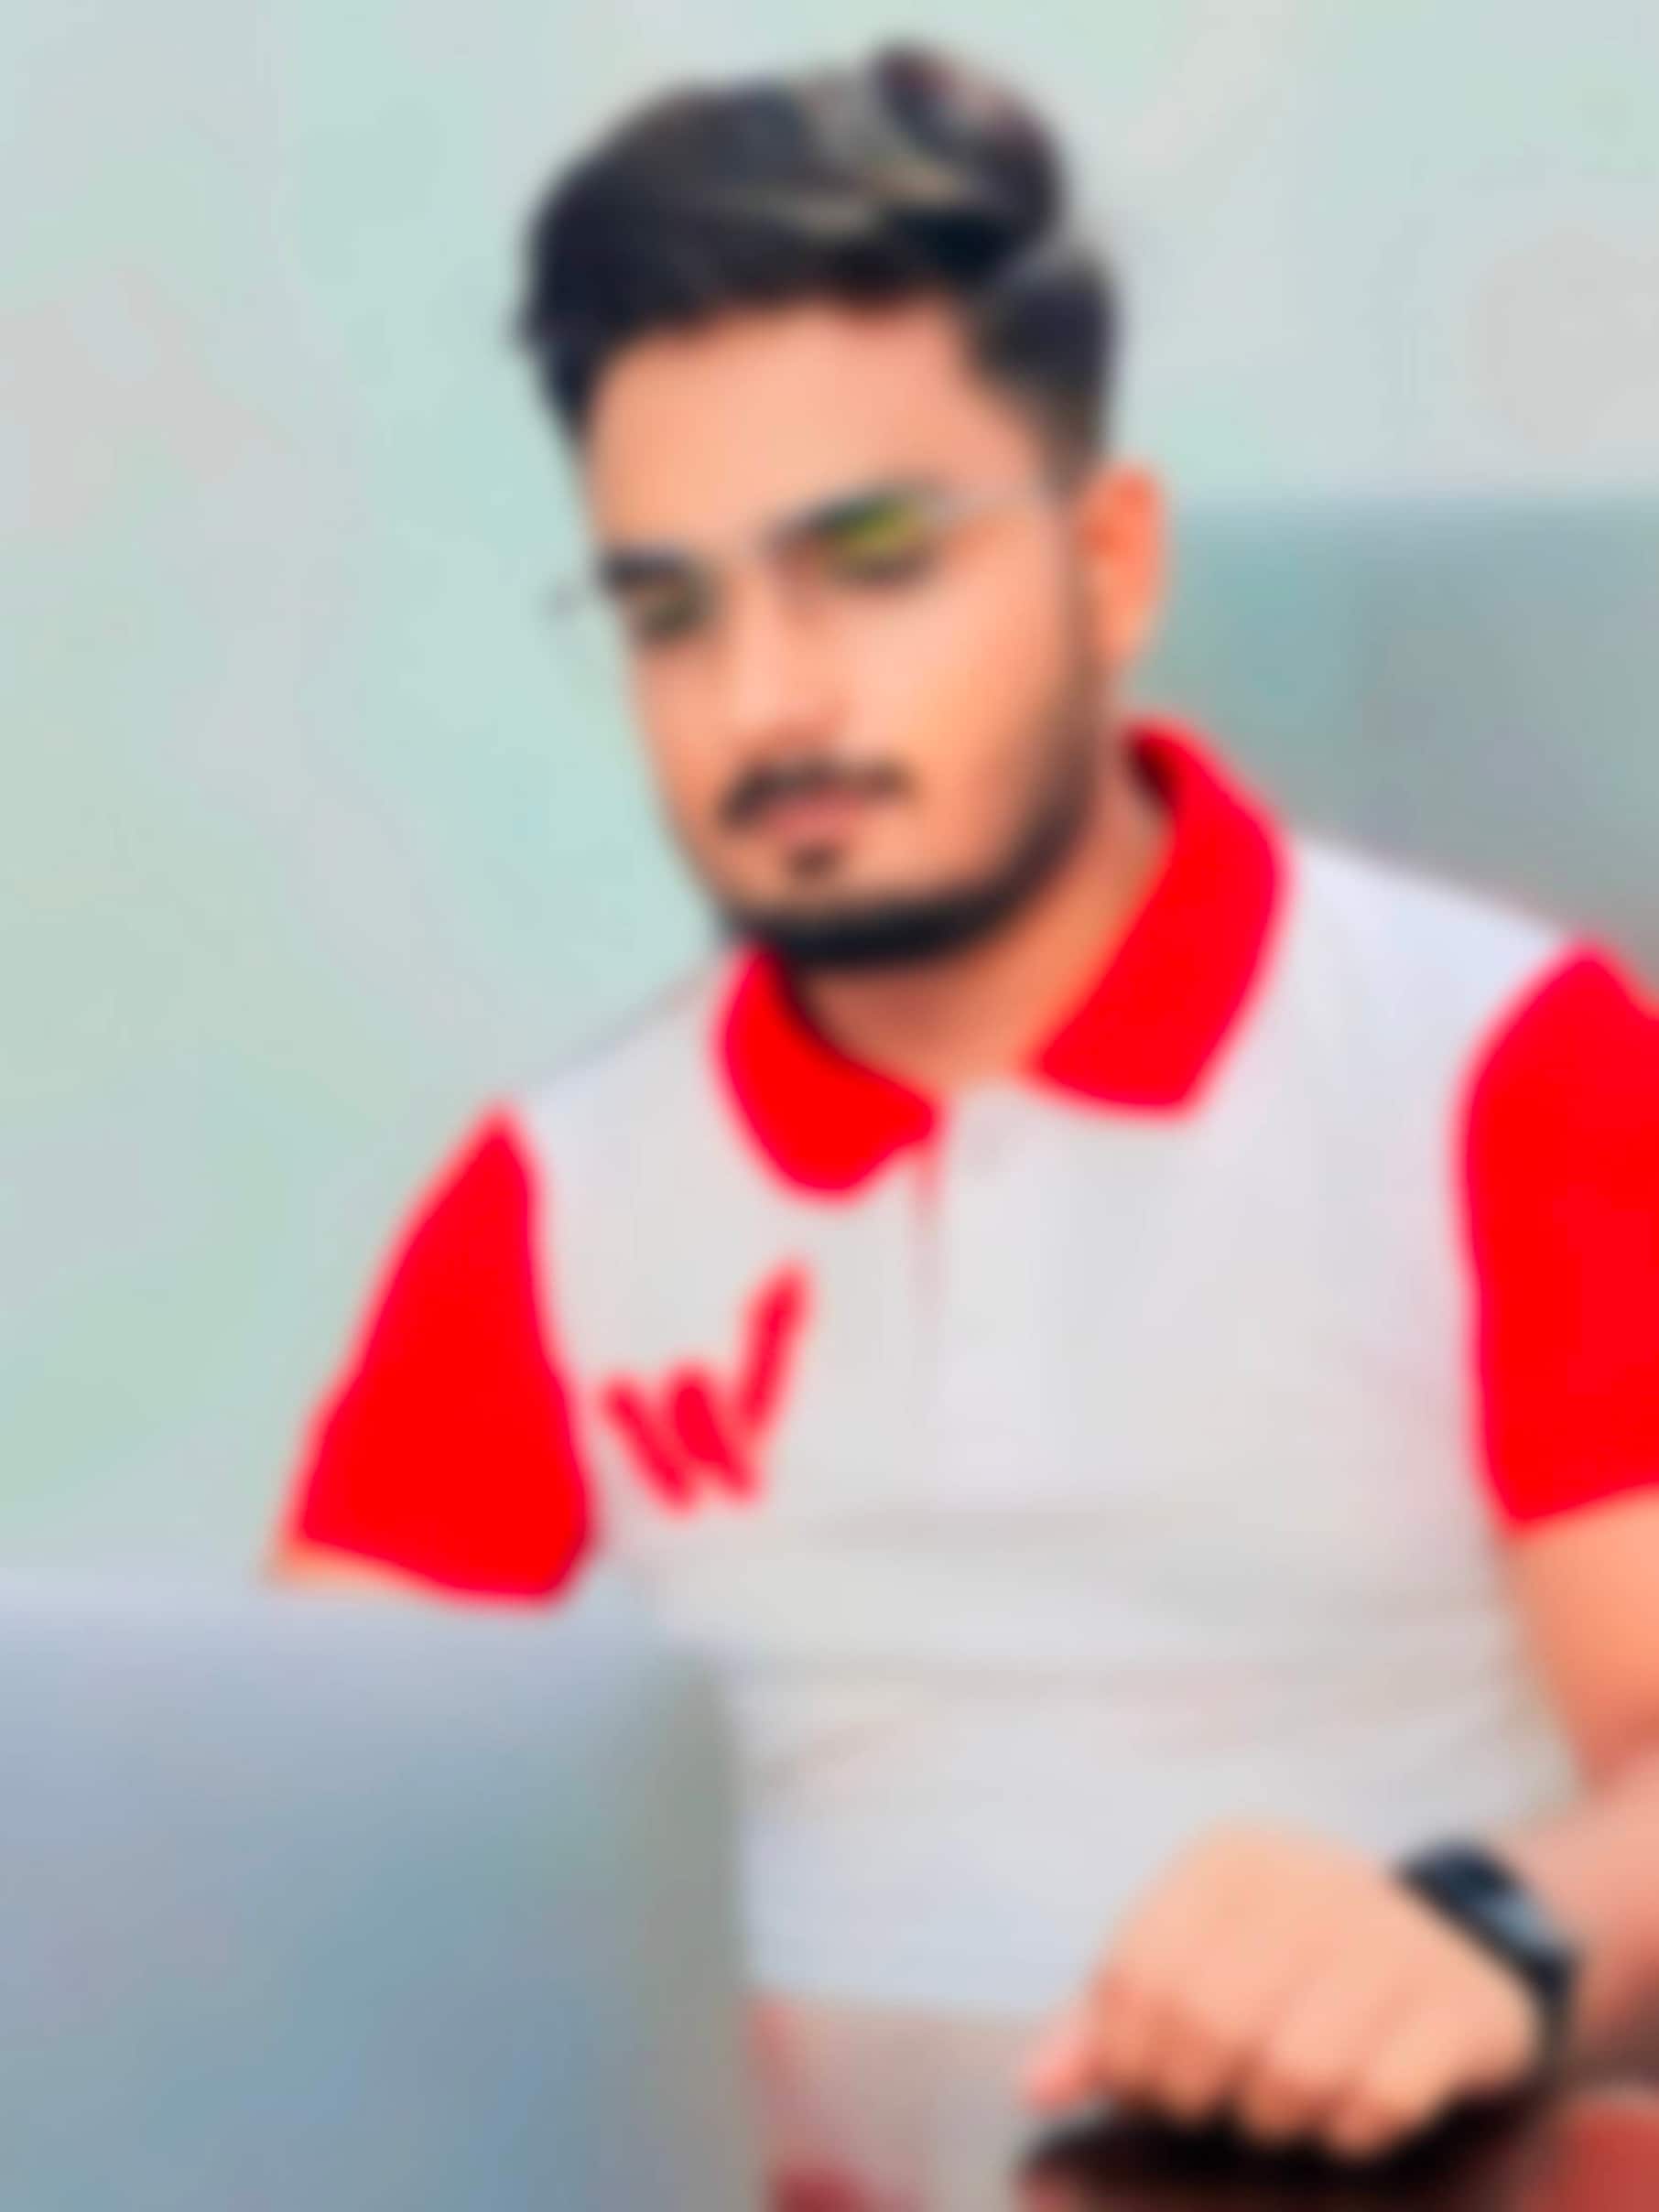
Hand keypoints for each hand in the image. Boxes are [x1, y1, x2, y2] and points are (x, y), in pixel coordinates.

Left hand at [1019, 1822, 1542, 2162]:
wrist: (1453, 1948)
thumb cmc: (1292, 1968)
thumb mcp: (1196, 1965)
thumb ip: (1106, 2024)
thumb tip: (1035, 2089)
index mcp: (1228, 1863)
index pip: (1137, 1973)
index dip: (1127, 2057)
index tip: (1147, 2084)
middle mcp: (1308, 1882)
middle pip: (1209, 2024)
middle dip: (1195, 2094)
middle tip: (1212, 2102)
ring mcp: (1391, 1940)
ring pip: (1294, 2072)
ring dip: (1274, 2117)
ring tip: (1279, 2103)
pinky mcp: (1457, 2004)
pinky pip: (1380, 2101)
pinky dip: (1353, 2129)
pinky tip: (1352, 2107)